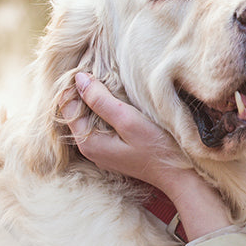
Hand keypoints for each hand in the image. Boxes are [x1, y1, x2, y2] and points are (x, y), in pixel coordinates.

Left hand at [63, 72, 232, 238]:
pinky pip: (99, 125)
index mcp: (88, 142)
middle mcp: (89, 148)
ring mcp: (100, 150)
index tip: (92, 70)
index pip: (67, 106)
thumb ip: (101, 100)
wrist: (179, 174)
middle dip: (84, 92)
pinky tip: (116, 101)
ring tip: (108, 83)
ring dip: (95, 100)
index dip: (75, 86)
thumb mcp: (129, 120)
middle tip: (100, 73)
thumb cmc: (157, 148)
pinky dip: (104, 110)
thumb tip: (78, 79)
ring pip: (87, 118)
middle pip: (75, 112)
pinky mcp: (112, 149)